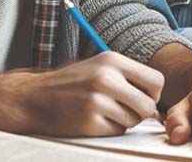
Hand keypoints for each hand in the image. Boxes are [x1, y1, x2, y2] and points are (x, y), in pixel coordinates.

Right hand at [20, 51, 163, 135]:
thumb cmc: (72, 83)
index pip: (156, 80)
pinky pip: (116, 131)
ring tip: (106, 112)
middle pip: (148, 105)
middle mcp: (105, 78)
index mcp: (112, 60)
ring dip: (124, 121)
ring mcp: (96, 100)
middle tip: (127, 111)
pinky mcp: (88, 121)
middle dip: (142, 113)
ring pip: (133, 120)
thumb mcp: (100, 66)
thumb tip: (158, 97)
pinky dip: (109, 129)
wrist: (33, 97)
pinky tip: (94, 120)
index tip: (142, 97)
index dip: (153, 94)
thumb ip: (128, 77)